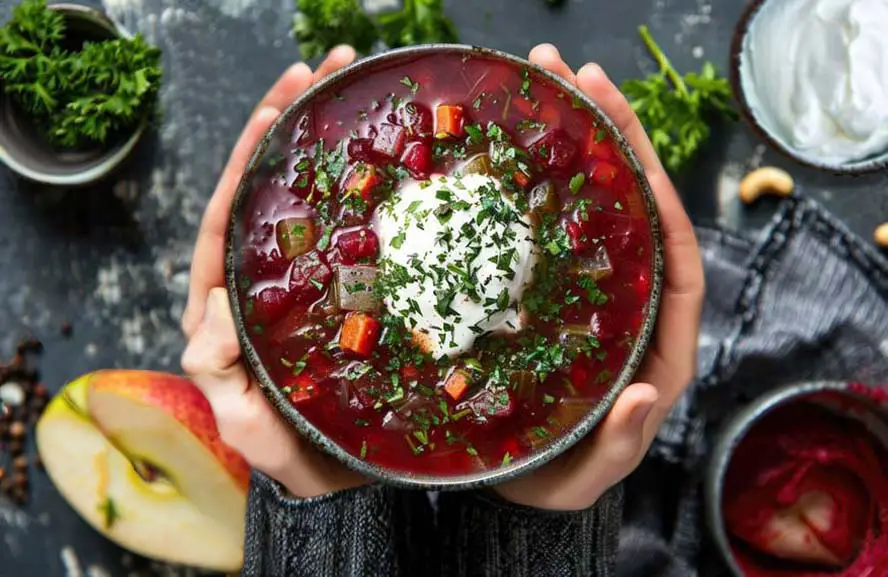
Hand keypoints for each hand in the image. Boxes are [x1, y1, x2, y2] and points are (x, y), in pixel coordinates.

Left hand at [180, 46, 366, 498]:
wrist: (339, 480)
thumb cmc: (291, 454)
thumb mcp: (246, 422)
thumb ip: (218, 374)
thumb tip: (209, 314)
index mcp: (232, 302)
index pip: (230, 214)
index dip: (249, 159)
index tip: (276, 107)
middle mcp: (266, 280)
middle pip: (270, 187)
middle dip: (290, 123)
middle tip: (324, 69)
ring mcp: (309, 281)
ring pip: (310, 198)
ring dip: (325, 139)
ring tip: (349, 84)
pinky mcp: (347, 290)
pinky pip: (349, 231)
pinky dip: (363, 188)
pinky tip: (385, 153)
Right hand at [493, 45, 704, 510]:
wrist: (520, 477)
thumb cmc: (559, 478)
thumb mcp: (585, 474)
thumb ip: (617, 444)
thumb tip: (644, 394)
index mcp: (658, 346)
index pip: (678, 266)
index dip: (663, 211)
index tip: (636, 158)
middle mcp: (631, 305)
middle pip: (638, 212)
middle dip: (618, 141)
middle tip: (579, 77)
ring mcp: (589, 289)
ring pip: (595, 204)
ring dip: (578, 140)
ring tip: (547, 78)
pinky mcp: (550, 286)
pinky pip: (552, 225)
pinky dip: (538, 180)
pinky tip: (514, 139)